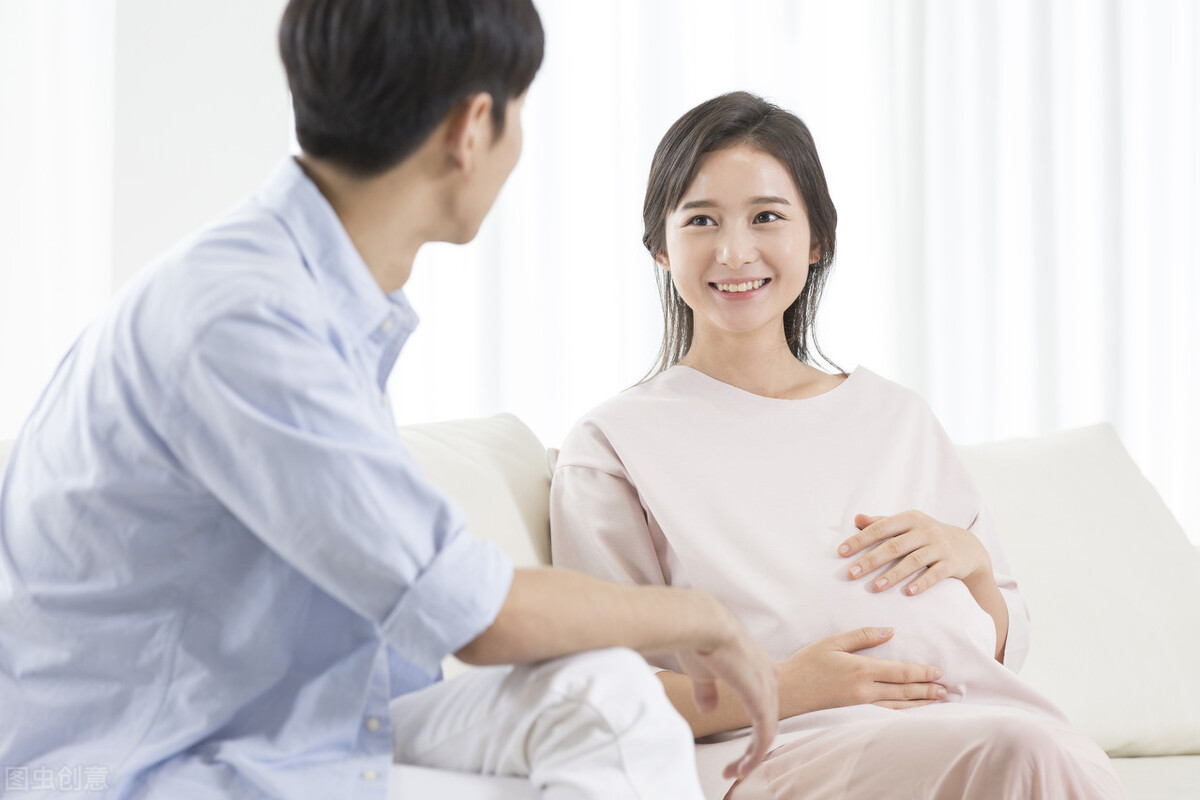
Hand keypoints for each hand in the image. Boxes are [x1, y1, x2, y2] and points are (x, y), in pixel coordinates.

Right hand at [676, 603, 778, 780]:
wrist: (701, 623)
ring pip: (767, 732)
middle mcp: (769, 675)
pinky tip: (741, 766)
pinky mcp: (761, 698)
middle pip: (767, 721)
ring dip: (751, 757)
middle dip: (753, 748)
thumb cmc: (700, 639)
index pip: (763, 705)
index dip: (753, 729)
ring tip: (734, 772)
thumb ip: (707, 690)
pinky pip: (764, 735)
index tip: (737, 745)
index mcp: (758, 667)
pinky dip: (753, 755)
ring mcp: (768, 686)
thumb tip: (708, 708)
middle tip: (735, 768)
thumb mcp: (703, 671)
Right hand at [781, 627, 945, 711]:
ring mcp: (861, 704)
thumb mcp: (833, 642)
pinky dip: (903, 712)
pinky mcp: (855, 712)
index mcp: (863, 669)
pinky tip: (911, 711)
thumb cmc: (808, 663)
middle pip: (904, 690)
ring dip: (920, 702)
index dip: (921, 672)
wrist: (788, 691)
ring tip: (937, 700)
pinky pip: (886, 713)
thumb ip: (863, 636)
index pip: (900, 672)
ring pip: (899, 705)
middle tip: (946, 689)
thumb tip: (890, 631)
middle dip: (927, 689)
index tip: (938, 672)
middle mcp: (866, 689)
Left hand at [838, 510, 992, 596]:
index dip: (860, 539)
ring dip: (893, 575)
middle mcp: (925, 530)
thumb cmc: (927, 535)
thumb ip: (882, 523)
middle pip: (894, 546)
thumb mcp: (908, 525)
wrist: (968, 547)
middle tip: (851, 573)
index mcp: (909, 518)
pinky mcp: (952, 563)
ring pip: (913, 561)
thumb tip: (856, 518)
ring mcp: (939, 546)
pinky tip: (908, 592)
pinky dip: (922, 583)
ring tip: (875, 587)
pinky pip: (936, 574)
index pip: (880, 528)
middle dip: (870, 560)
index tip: (841, 552)